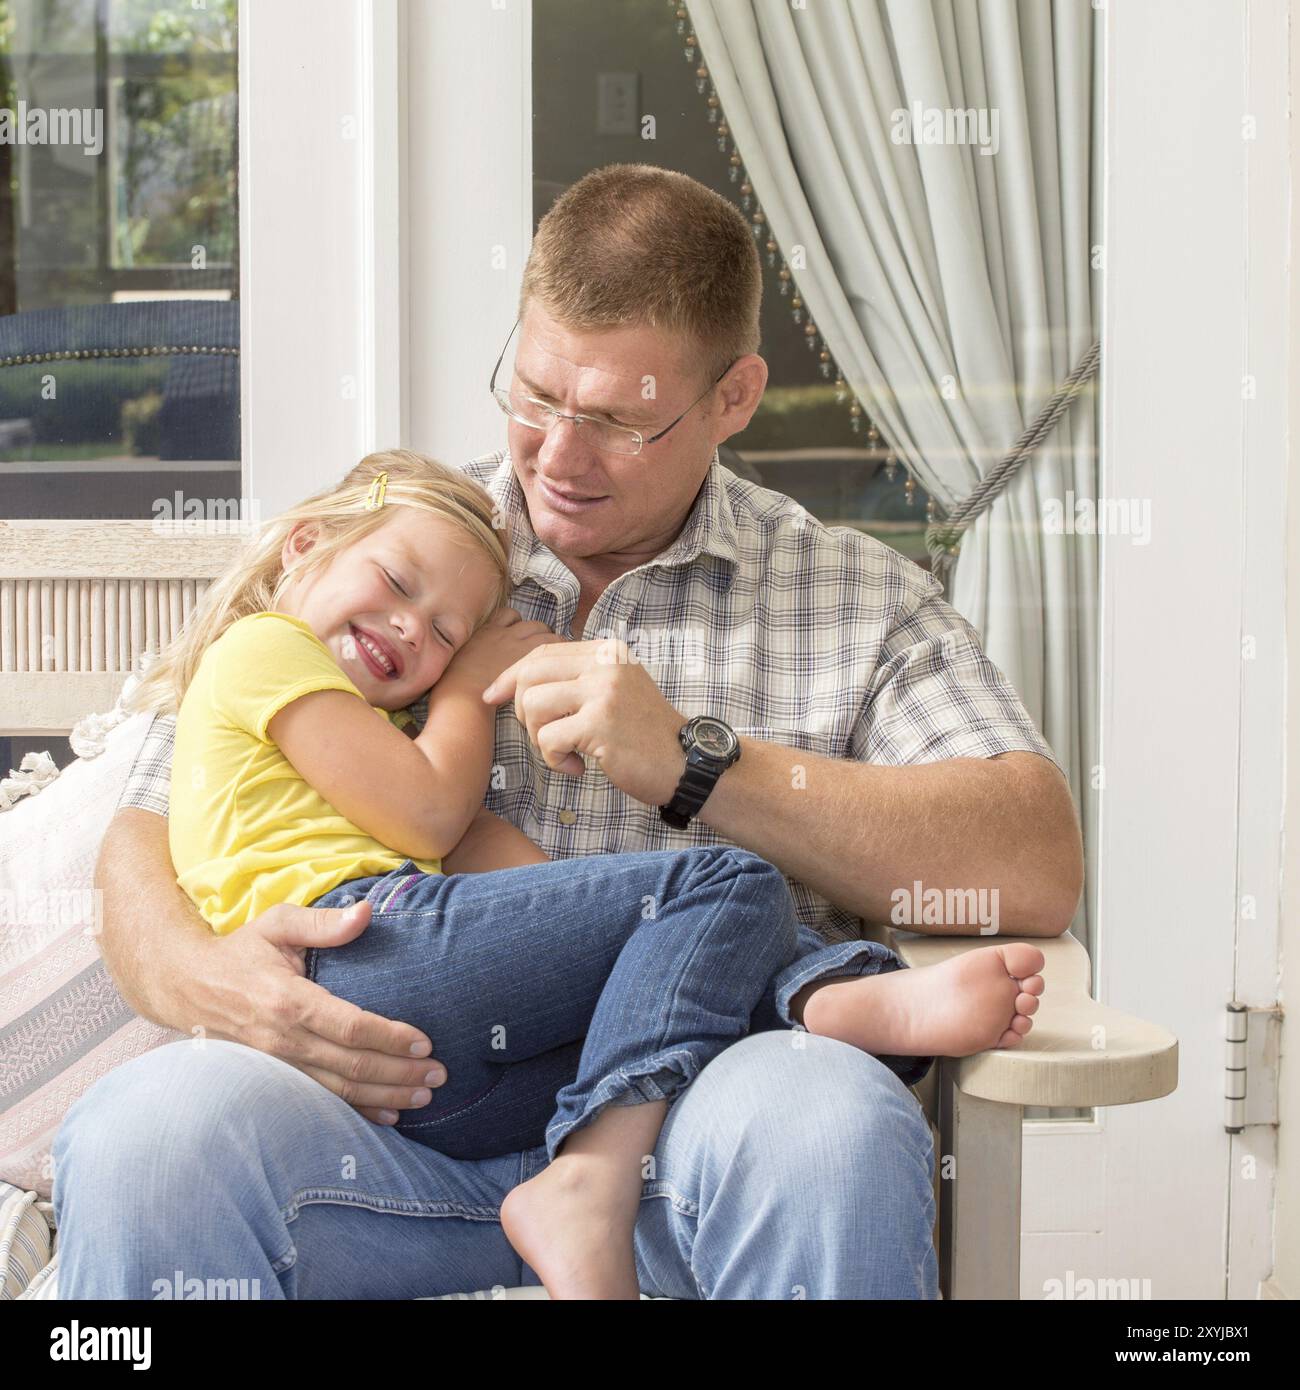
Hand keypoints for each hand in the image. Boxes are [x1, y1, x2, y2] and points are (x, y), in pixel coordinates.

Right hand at [192, 898, 446, 1125]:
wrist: (187, 986)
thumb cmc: (241, 951)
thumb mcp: (277, 923)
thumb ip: (322, 922)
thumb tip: (366, 913)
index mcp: (288, 999)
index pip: (350, 1026)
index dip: (390, 1037)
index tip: (425, 1043)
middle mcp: (284, 1040)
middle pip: (352, 1065)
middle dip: (400, 1073)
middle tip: (440, 1075)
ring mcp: (278, 1065)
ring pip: (340, 1091)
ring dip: (386, 1096)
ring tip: (425, 1096)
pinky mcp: (276, 1078)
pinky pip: (322, 1100)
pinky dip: (357, 1111)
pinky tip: (388, 1115)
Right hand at [439, 607, 563, 695]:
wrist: (461, 701)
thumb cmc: (451, 693)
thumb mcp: (450, 665)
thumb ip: (465, 658)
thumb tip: (470, 666)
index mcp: (481, 633)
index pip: (506, 616)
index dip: (515, 626)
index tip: (519, 640)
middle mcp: (500, 633)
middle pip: (527, 622)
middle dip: (536, 633)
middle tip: (541, 653)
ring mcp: (515, 643)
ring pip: (542, 629)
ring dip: (550, 639)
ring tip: (555, 657)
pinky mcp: (530, 656)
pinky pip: (553, 640)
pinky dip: (560, 645)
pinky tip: (563, 660)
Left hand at [482, 637, 687, 805]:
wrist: (687, 763)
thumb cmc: (644, 735)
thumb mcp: (615, 691)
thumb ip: (577, 680)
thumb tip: (515, 683)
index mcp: (606, 652)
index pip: (542, 653)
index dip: (510, 675)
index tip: (492, 695)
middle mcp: (605, 665)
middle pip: (529, 676)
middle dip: (523, 712)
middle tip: (544, 737)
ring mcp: (603, 692)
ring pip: (532, 706)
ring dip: (538, 738)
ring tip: (565, 752)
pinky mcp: (600, 723)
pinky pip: (547, 739)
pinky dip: (554, 760)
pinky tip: (577, 767)